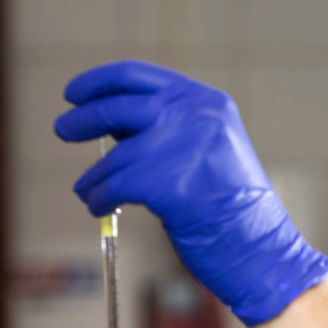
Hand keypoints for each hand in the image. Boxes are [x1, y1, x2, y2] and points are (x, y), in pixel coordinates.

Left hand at [54, 59, 327, 324]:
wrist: (264, 251)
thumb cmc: (236, 210)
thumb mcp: (210, 150)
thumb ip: (169, 129)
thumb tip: (110, 124)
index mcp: (209, 102)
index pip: (139, 76)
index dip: (100, 82)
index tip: (75, 93)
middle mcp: (195, 116)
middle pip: (119, 106)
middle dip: (83, 118)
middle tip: (63, 128)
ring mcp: (180, 148)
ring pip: (114, 156)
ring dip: (94, 176)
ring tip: (87, 190)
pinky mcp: (165, 184)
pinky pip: (113, 186)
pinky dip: (99, 197)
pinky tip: (99, 206)